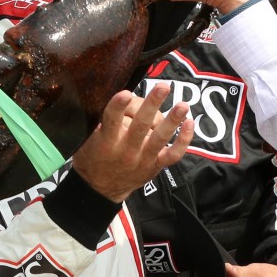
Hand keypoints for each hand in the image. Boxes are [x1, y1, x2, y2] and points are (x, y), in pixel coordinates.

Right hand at [72, 85, 192, 201]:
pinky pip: (173, 154)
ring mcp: (143, 158)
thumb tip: (118, 96)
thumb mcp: (87, 139)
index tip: (125, 93)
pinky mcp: (156, 165)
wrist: (100, 190)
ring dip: (173, 121)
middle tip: (163, 87)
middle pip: (141, 126)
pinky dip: (184, 140)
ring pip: (160, 138)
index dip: (118, 107)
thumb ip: (100, 122)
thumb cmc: (93, 157)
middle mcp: (126, 151)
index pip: (111, 121)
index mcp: (106, 142)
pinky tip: (190, 123)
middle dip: (152, 105)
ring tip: (182, 106)